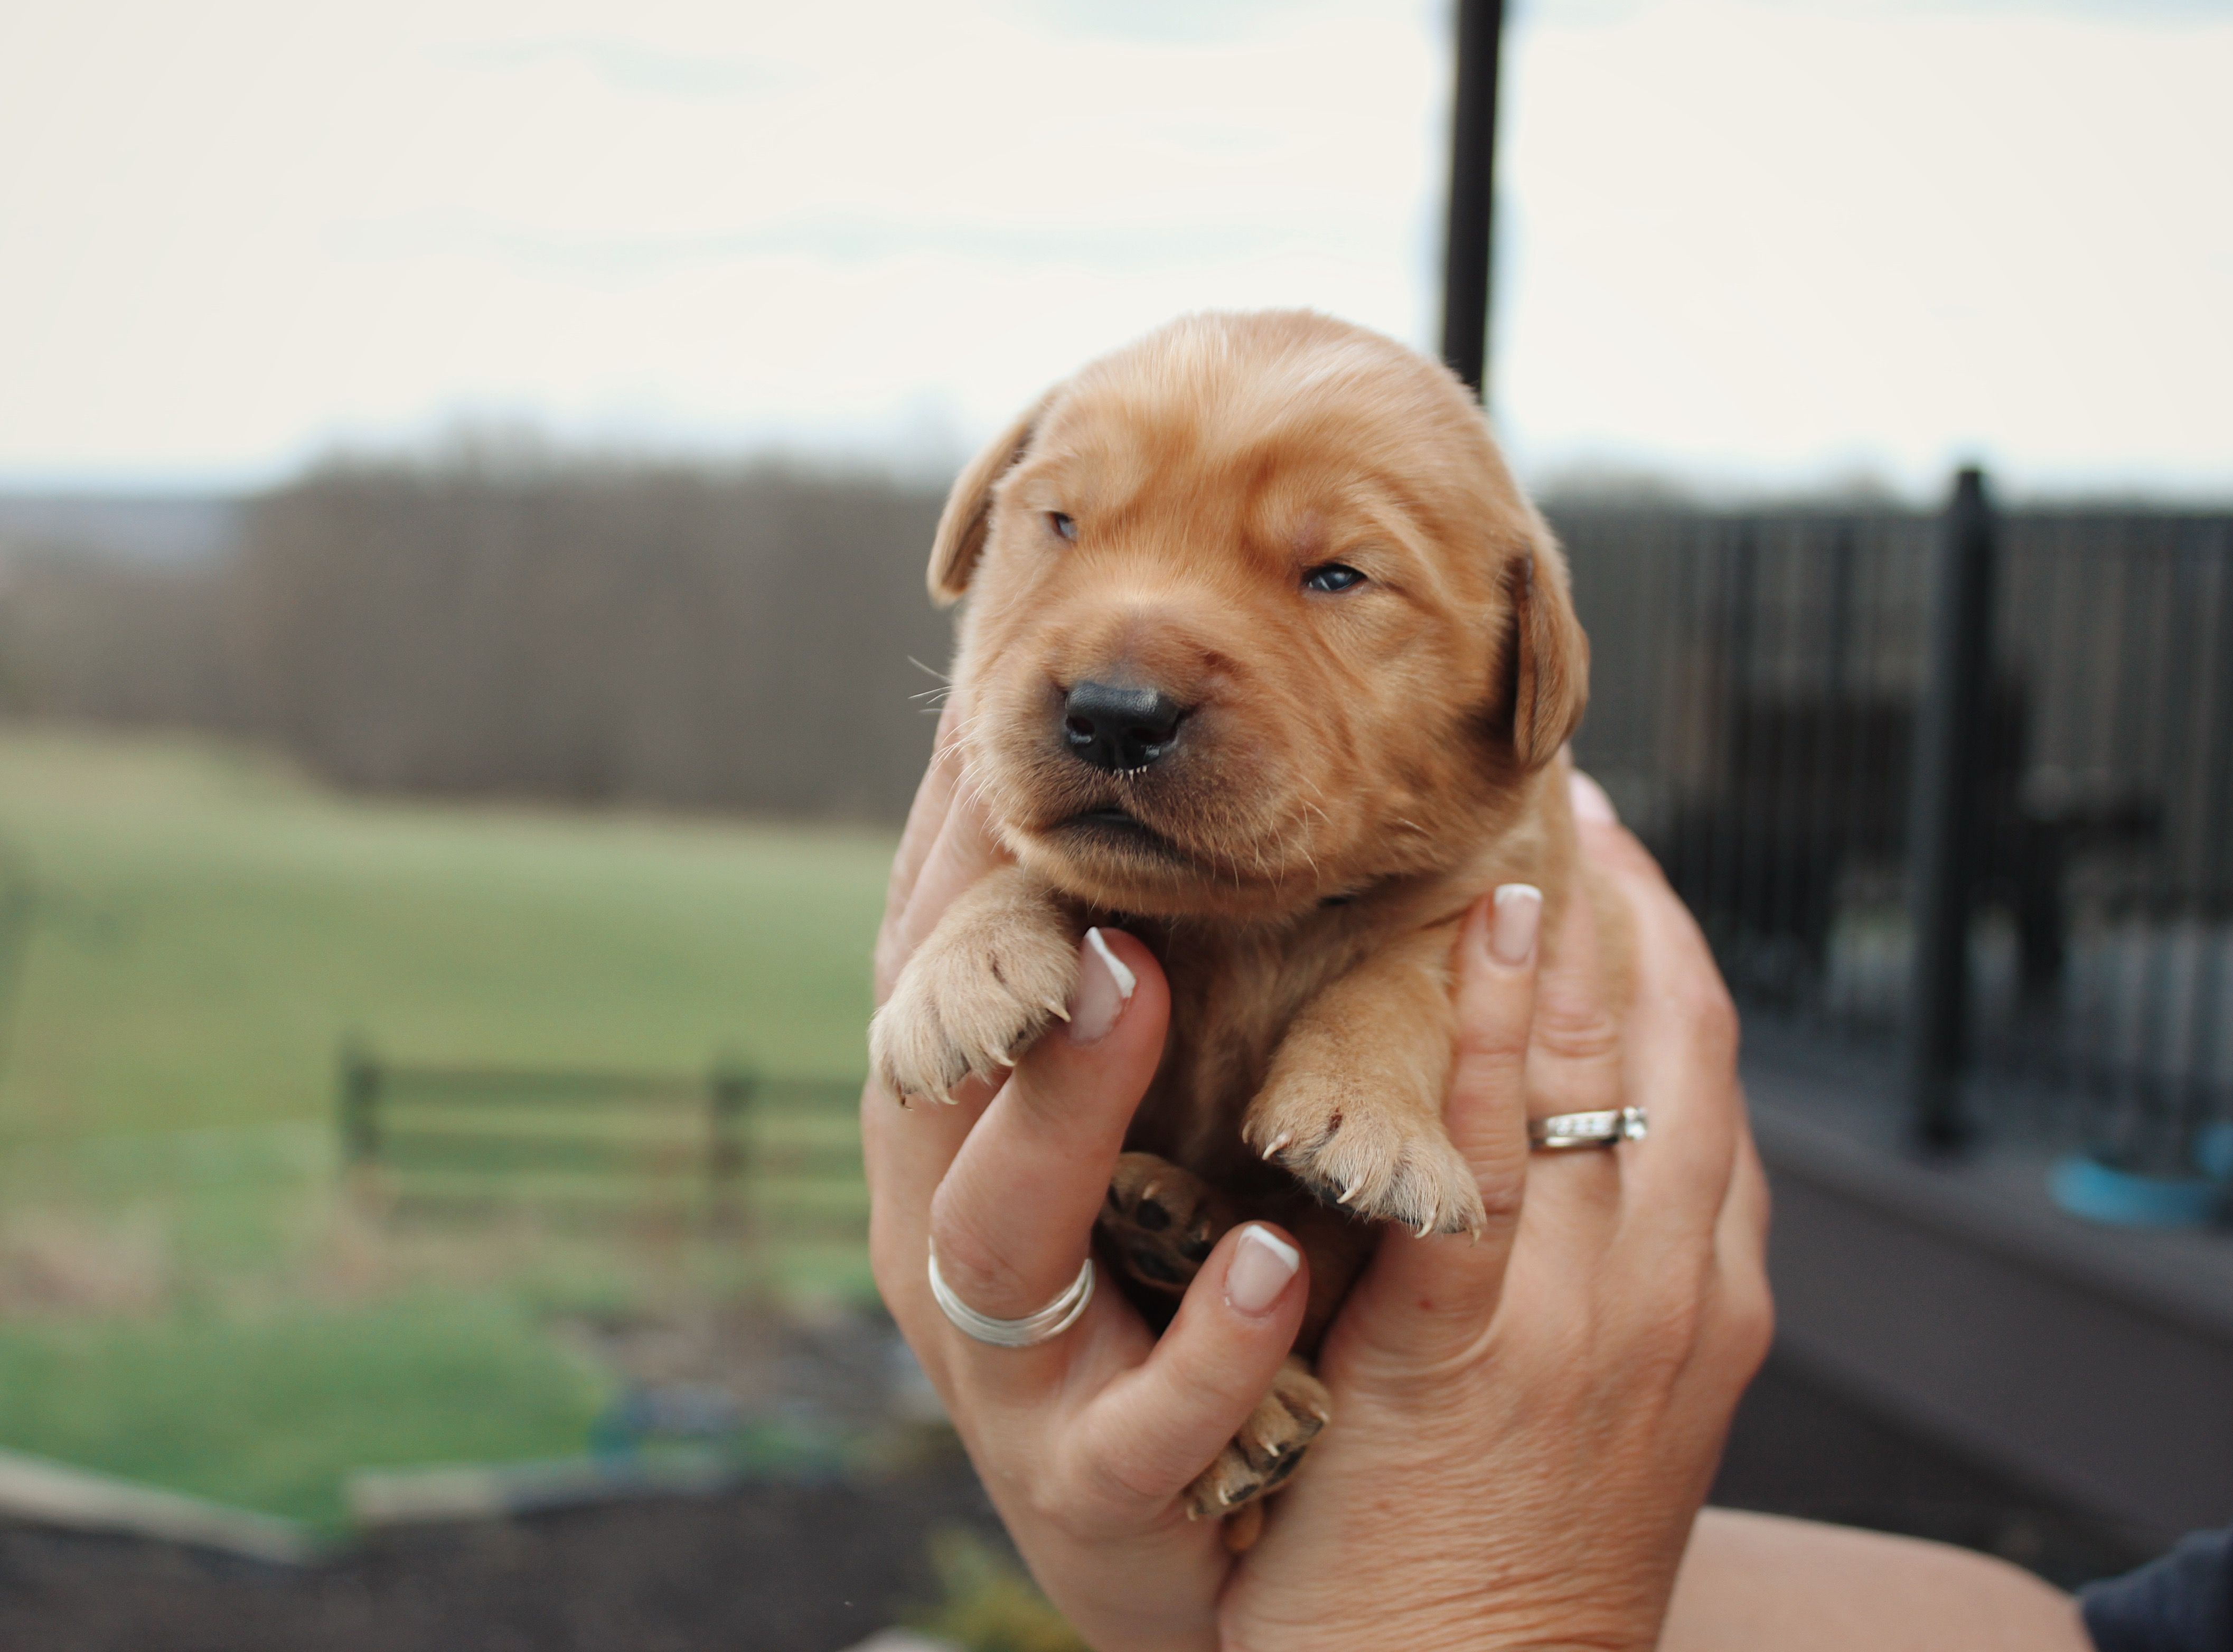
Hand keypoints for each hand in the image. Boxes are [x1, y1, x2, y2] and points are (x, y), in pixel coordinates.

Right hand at [865, 706, 1304, 1649]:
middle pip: (935, 1082)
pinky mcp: (1092, 1494)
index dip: (951, 842)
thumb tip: (1111, 780)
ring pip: (1001, 1232)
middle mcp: (952, 1241)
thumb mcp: (1114, 1141)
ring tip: (1130, 984)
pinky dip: (1204, 1342)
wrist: (1192, 1555)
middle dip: (984, 949)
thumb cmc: (1152, 1299)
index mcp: (955, 1141)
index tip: (995, 709)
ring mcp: (1011, 1374)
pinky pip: (1138, 1423)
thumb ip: (1104, 988)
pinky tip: (1271, 1262)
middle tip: (1052, 823)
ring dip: (1061, 1103)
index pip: (929, 967)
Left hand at [1216, 780, 1771, 1651]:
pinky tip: (1487, 925)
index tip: (1628, 871)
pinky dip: (1492, 1024)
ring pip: (1606, 1074)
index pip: (1708, 1088)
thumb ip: (1603, 1285)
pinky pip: (1492, 1151)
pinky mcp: (1473, 1344)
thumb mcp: (1607, 1413)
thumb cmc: (1522, 1569)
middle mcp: (1676, 1288)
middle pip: (1680, 1051)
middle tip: (1584, 801)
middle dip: (1642, 911)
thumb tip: (1560, 1161)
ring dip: (1576, 932)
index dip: (1676, 961)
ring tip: (1532, 820)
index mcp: (1711, 1299)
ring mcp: (1587, 1315)